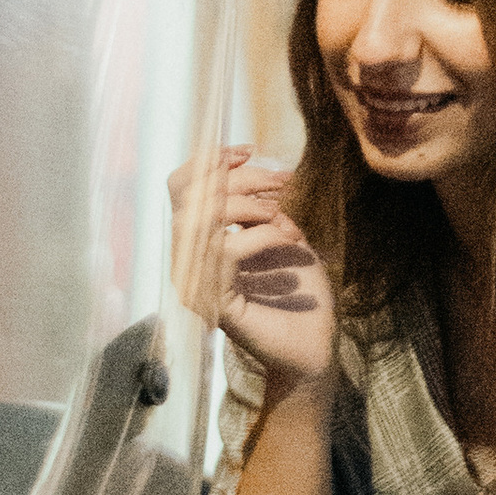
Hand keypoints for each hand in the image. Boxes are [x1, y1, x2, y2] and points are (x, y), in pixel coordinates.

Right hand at [170, 147, 336, 395]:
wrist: (316, 343)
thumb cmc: (298, 290)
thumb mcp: (277, 230)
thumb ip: (254, 202)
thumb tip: (244, 164)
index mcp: (197, 240)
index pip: (180, 187)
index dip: (209, 162)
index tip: (248, 151)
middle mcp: (187, 260)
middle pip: (193, 196)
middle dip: (242, 179)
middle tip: (283, 184)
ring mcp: (196, 283)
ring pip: (203, 219)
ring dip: (252, 207)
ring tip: (283, 217)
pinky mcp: (214, 301)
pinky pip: (226, 250)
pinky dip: (263, 235)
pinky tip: (289, 239)